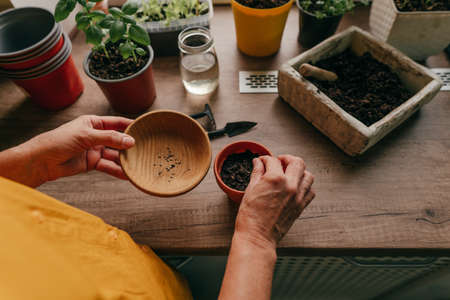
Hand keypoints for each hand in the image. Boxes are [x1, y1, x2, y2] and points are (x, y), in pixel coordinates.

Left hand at [8, 115, 134, 186]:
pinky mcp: (92, 163)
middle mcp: (96, 135)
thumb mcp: (86, 136)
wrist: (42, 161)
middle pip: (118, 140)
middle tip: (146, 149)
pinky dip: (117, 170)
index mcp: (94, 123)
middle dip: (130, 145)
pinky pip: (108, 166)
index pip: (117, 123)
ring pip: (114, 154)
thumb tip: (130, 141)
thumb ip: (110, 138)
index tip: (145, 129)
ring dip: (125, 159)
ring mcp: (95, 150)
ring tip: (139, 163)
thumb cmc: (59, 141)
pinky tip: (127, 174)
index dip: (130, 126)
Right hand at [235, 155, 314, 248]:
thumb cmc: (250, 217)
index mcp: (275, 179)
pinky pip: (310, 191)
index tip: (262, 162)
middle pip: (297, 162)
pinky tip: (295, 187)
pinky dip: (305, 186)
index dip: (265, 159)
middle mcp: (290, 186)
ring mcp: (298, 197)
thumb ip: (256, 173)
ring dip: (299, 171)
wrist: (257, 237)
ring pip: (308, 175)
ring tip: (289, 173)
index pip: (273, 160)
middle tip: (279, 162)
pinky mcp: (301, 207)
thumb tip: (258, 163)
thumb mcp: (250, 190)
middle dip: (287, 159)